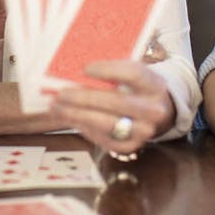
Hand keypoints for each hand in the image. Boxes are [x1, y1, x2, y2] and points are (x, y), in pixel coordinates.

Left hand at [49, 60, 175, 153]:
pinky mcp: (131, 146)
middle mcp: (153, 110)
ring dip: (79, 116)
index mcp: (153, 84)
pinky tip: (71, 119)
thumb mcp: (129, 71)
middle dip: (86, 98)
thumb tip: (73, 70)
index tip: (85, 68)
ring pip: (109, 124)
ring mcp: (144, 131)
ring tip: (58, 107)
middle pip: (118, 102)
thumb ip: (108, 70)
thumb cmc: (134, 86)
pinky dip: (85, 129)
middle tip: (62, 93)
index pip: (133, 74)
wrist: (157, 111)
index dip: (109, 70)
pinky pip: (105, 140)